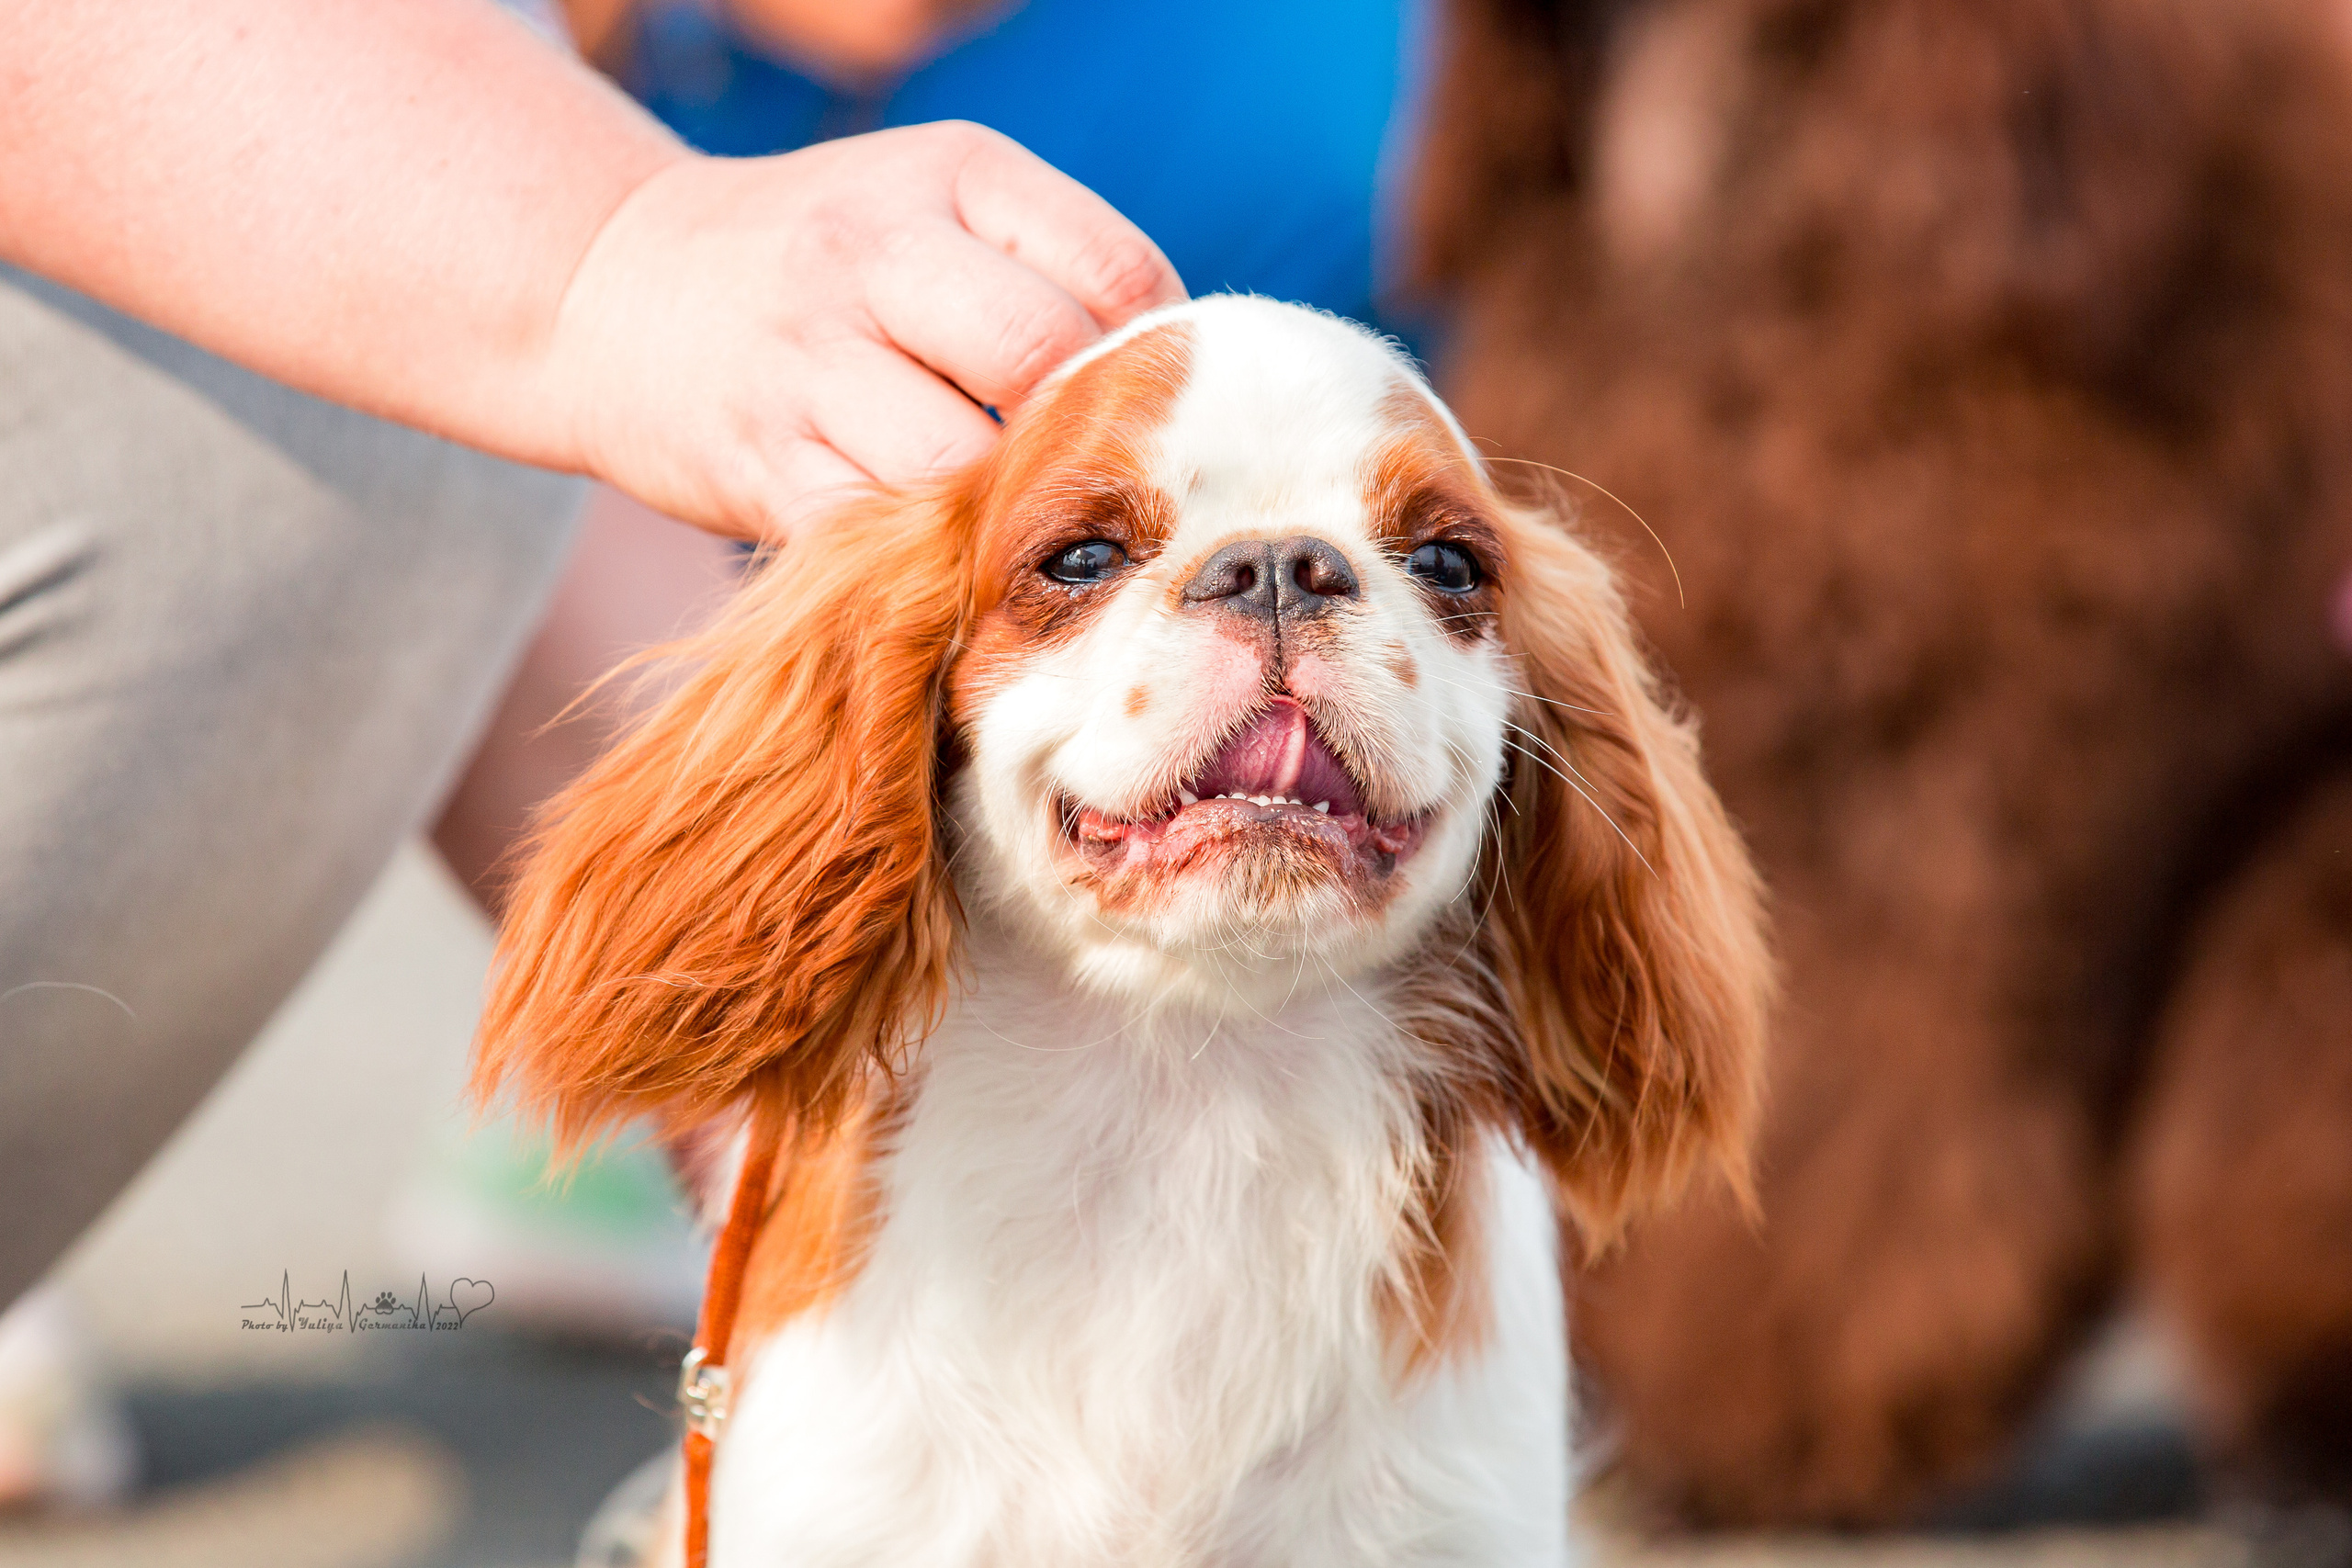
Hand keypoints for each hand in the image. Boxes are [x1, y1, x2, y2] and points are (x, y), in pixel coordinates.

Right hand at [538, 122, 1185, 540]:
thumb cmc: (820, 261)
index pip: (1114, 268)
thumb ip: (1051, 269)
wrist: (611, 288)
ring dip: (1014, 512)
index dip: (1157, 352)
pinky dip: (935, 563)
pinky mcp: (765, 466)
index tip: (1149, 401)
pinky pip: (884, 536)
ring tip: (1029, 525)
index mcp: (949, 174)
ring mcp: (812, 363)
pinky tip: (956, 558)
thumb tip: (1176, 385)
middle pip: (1044, 362)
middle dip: (1087, 435)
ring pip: (966, 466)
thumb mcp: (932, 208)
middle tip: (1097, 477)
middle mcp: (876, 254)